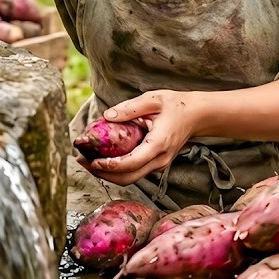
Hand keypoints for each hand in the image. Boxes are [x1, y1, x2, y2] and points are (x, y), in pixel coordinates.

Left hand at [77, 89, 204, 185]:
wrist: (197, 116)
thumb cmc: (176, 105)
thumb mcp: (153, 99)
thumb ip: (130, 108)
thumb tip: (106, 116)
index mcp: (159, 145)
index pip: (132, 163)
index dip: (110, 165)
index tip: (92, 160)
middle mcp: (159, 160)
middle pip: (128, 178)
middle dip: (102, 173)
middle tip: (81, 161)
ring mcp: (158, 165)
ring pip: (130, 178)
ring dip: (107, 173)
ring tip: (86, 161)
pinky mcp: (155, 164)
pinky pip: (134, 172)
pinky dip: (116, 169)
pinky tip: (101, 158)